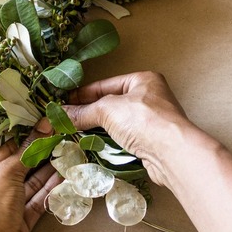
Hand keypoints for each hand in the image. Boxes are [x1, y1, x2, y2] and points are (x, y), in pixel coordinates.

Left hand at [0, 127, 61, 231]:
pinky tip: (64, 176)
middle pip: (18, 168)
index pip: (2, 152)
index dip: (24, 140)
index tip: (45, 128)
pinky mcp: (20, 223)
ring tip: (67, 154)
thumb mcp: (6, 173)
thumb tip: (44, 125)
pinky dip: (49, 190)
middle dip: (39, 155)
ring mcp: (6, 208)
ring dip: (47, 171)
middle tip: (61, 140)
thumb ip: (27, 151)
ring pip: (29, 185)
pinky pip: (36, 201)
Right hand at [65, 71, 204, 185]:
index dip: (83, 94)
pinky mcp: (152, 141)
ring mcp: (152, 120)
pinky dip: (112, 142)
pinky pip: (126, 139)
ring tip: (76, 134)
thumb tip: (60, 113)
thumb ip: (84, 112)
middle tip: (67, 120)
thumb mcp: (108, 110)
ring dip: (100, 129)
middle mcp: (150, 97)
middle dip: (91, 113)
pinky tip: (97, 147)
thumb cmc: (143, 120)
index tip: (64, 102)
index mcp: (143, 80)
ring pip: (118, 123)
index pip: (106, 84)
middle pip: (112, 104)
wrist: (171, 152)